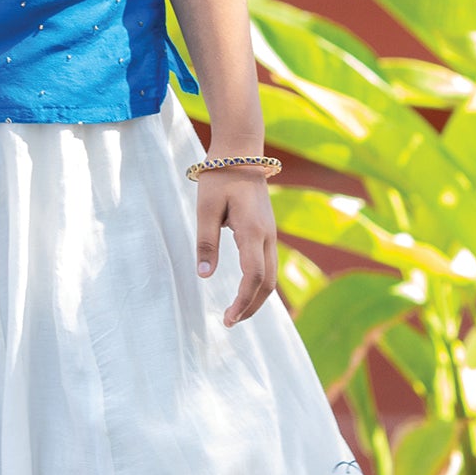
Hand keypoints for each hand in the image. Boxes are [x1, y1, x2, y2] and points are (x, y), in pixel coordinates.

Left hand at [196, 168, 278, 326]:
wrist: (241, 152)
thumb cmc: (220, 177)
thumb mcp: (206, 209)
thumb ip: (206, 243)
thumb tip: (204, 276)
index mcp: (253, 231)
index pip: (254, 277)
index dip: (242, 302)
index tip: (227, 318)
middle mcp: (268, 236)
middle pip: (268, 283)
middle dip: (251, 307)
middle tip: (230, 322)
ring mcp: (271, 234)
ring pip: (271, 275)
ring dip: (256, 297)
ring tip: (236, 312)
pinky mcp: (267, 231)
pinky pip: (268, 264)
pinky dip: (259, 283)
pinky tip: (245, 290)